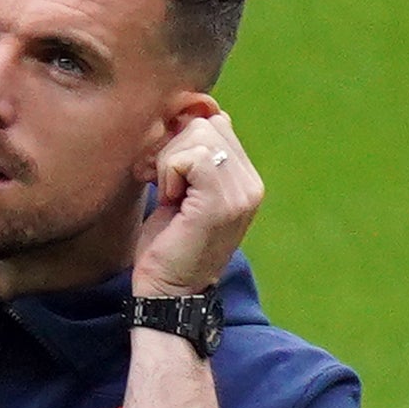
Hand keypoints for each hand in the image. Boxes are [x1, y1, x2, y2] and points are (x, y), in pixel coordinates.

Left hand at [131, 103, 263, 295]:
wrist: (167, 293)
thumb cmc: (165, 247)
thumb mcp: (179, 194)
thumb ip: (189, 159)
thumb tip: (182, 114)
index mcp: (244, 178)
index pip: (215, 123)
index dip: (179, 141)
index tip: (160, 174)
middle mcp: (250, 182)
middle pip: (206, 123)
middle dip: (171, 148)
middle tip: (157, 184)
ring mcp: (241, 191)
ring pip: (197, 134)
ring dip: (167, 162)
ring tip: (165, 195)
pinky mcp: (221, 201)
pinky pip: (189, 156)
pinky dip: (167, 173)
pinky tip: (168, 200)